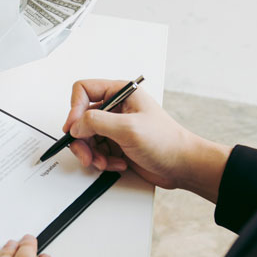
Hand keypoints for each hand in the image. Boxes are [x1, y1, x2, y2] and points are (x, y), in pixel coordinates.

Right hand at [63, 80, 231, 201]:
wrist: (182, 166)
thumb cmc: (167, 142)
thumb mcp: (129, 128)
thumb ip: (97, 122)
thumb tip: (76, 125)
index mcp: (121, 93)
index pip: (84, 90)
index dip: (74, 108)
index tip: (74, 127)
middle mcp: (116, 108)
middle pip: (81, 118)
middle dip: (82, 139)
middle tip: (87, 154)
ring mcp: (115, 127)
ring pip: (86, 137)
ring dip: (92, 153)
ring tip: (105, 162)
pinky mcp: (116, 144)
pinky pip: (96, 151)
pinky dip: (102, 161)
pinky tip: (117, 163)